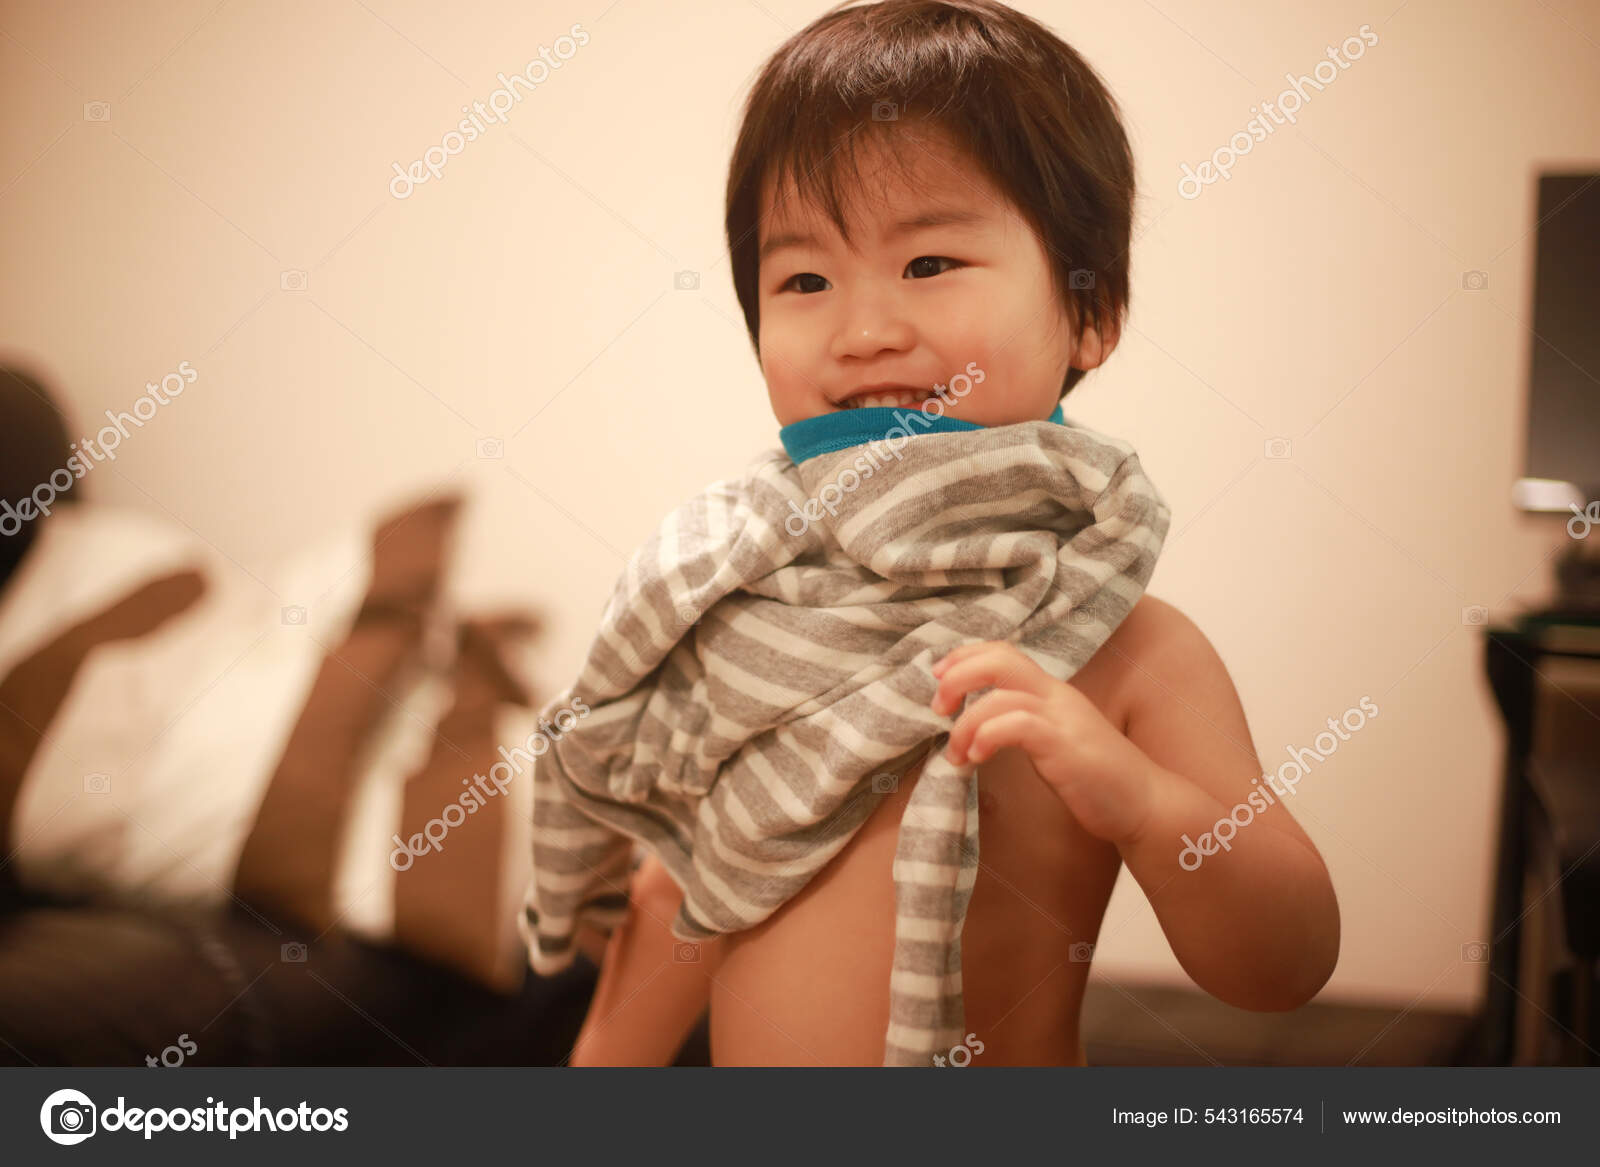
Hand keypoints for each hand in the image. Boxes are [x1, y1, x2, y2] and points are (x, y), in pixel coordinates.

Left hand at [930, 640, 1156, 844]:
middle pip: (999, 658)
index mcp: (1051, 693)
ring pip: (1000, 695)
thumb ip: (1021, 726)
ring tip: (956, 754)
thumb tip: (975, 727)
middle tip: (936, 708)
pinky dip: (986, 737)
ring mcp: (1063, 718)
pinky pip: (1017, 724)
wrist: (1145, 804)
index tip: (937, 679)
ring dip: (965, 722)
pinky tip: (976, 760)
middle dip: (957, 676)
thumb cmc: (1094, 779)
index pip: (1003, 653)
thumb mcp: (1051, 742)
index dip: (964, 657)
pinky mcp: (1065, 745)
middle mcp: (1056, 696)